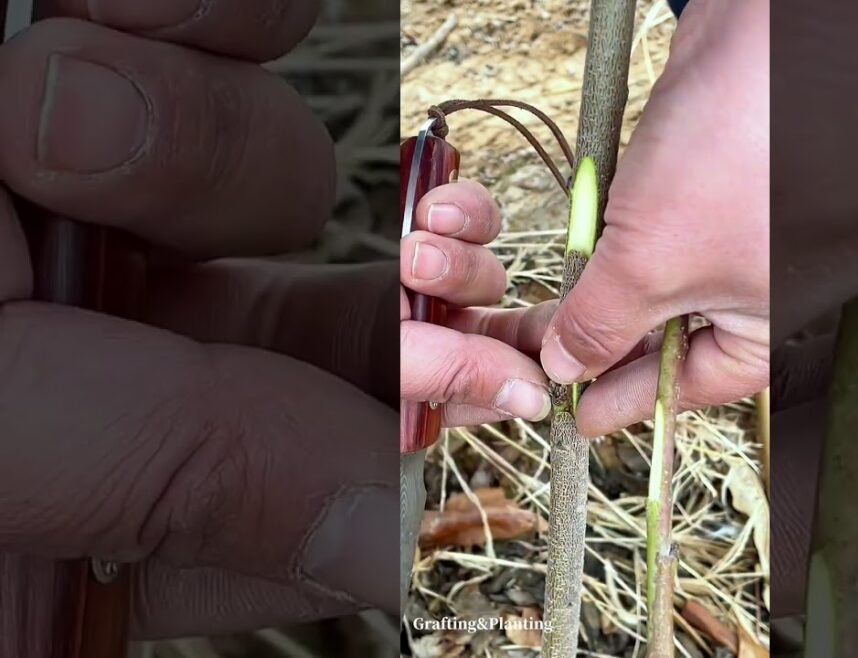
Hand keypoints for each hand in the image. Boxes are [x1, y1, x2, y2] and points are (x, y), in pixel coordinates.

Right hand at [0, 1, 533, 638]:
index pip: (289, 491)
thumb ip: (173, 482)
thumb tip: (378, 544)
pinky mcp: (83, 61)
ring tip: (34, 118)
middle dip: (380, 287)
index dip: (407, 439)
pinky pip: (225, 31)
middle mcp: (77, 347)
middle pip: (314, 327)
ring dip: (191, 138)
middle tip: (435, 262)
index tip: (504, 393)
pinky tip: (76, 28)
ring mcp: (79, 204)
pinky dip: (191, 21)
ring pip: (265, 165)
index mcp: (58, 486)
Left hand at [538, 0, 770, 436]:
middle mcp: (741, 282)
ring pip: (644, 279)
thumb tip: (568, 364)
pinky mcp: (693, 180)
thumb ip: (603, 322)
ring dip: (593, 285)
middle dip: (598, 341)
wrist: (762, 39)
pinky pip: (640, 226)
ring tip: (548, 305)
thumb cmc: (739, 154)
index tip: (575, 416)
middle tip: (538, 355)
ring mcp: (717, 228)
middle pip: (661, 336)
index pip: (687, 387)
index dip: (626, 402)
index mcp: (756, 322)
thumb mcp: (654, 263)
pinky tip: (580, 238)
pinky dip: (605, 234)